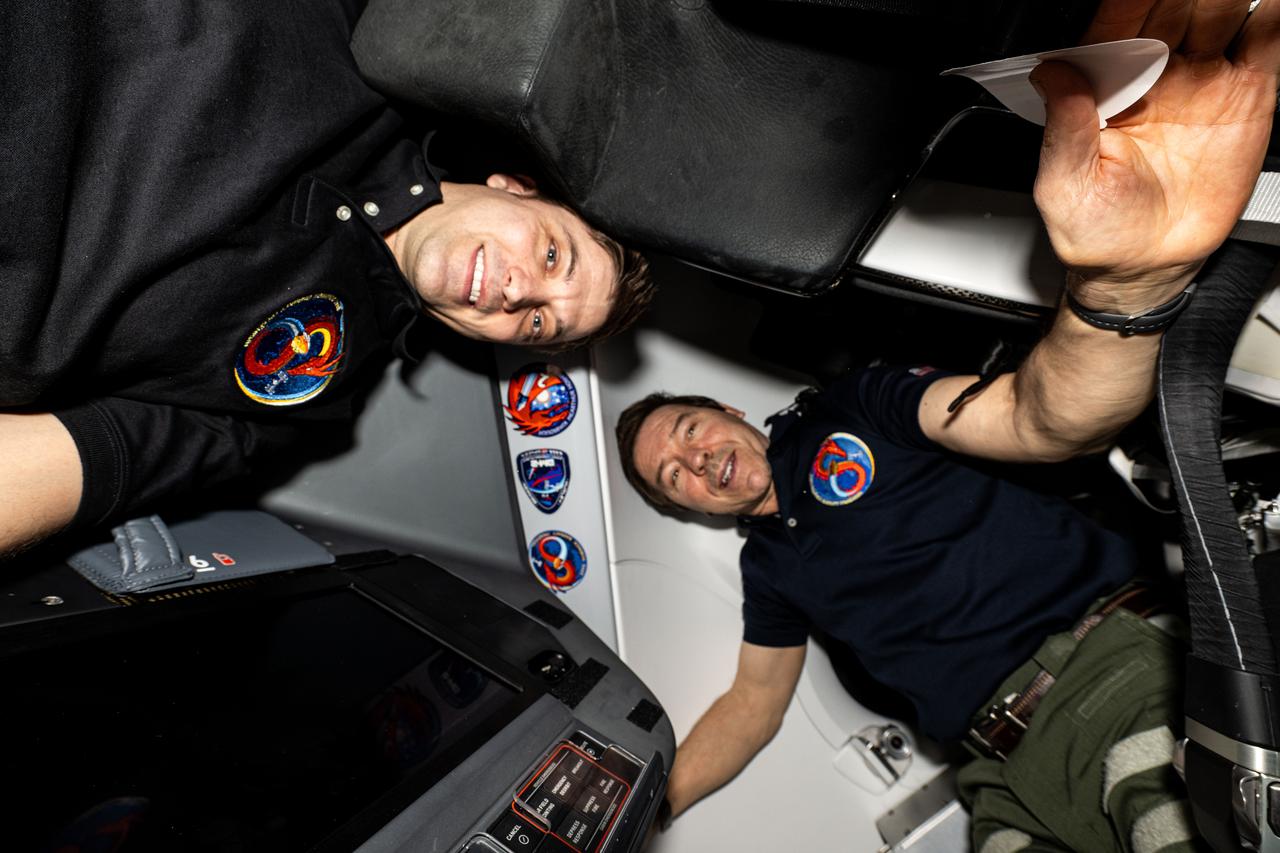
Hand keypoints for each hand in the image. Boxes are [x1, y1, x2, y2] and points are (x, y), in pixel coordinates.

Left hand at [1031, 0, 1279, 311]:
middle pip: (1173, 6)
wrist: (1145, 266)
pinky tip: (1270, 4)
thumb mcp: (1064, 186)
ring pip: (1220, 12)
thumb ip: (1062, 129)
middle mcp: (1153, 74)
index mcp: (1104, 86)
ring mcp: (1202, 79)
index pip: (1118, 24)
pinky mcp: (1246, 94)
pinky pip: (1265, 41)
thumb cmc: (1095, 230)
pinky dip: (1272, 16)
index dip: (1130, 2)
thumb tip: (1051, 75)